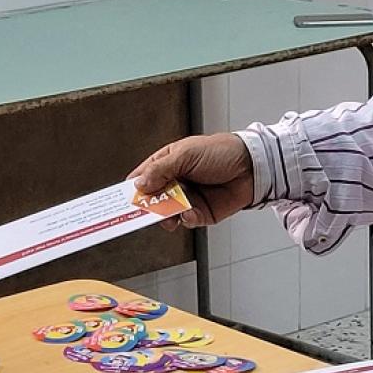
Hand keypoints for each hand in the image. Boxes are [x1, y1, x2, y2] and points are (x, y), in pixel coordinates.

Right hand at [129, 134, 254, 229]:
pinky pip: (187, 221)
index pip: (143, 176)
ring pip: (168, 213)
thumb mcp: (185, 155)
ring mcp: (188, 198)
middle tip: (145, 212)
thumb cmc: (220, 151)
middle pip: (153, 199)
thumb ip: (161, 170)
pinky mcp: (202, 212)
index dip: (132, 188)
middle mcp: (176, 182)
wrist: (252, 166)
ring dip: (168, 215)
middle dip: (149, 206)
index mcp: (168, 163)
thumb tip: (140, 184)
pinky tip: (190, 212)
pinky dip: (187, 219)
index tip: (121, 200)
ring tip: (172, 214)